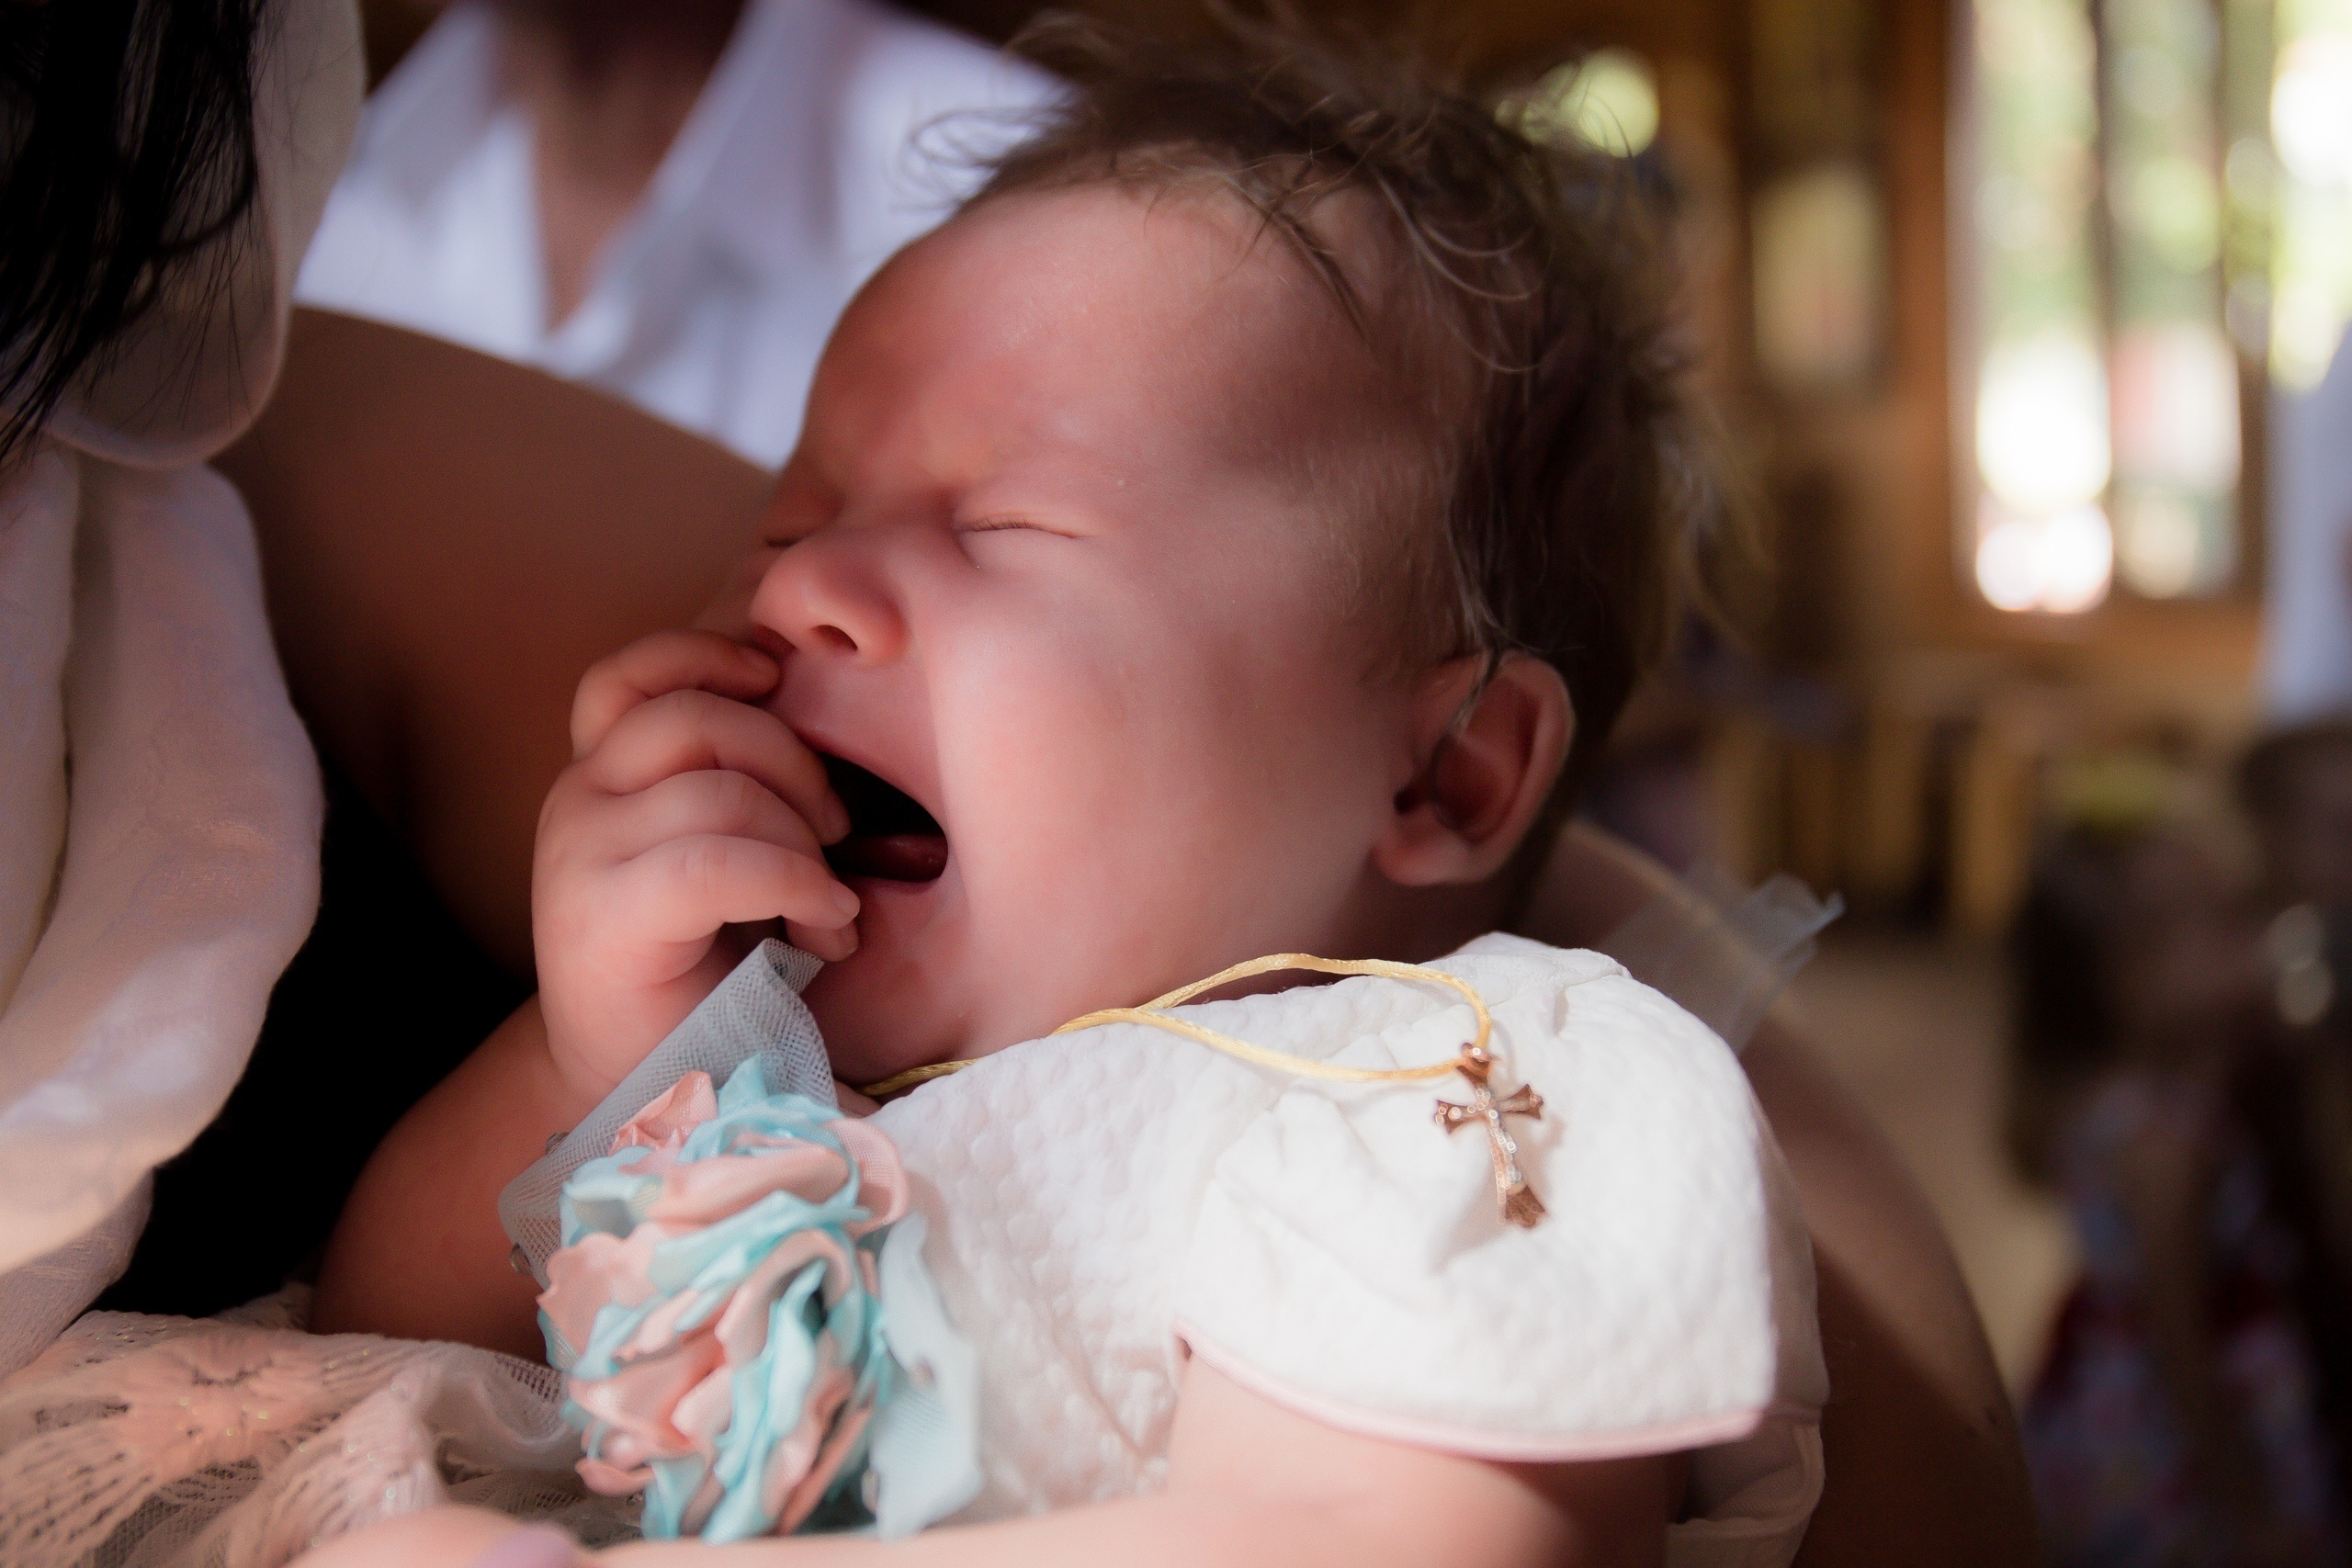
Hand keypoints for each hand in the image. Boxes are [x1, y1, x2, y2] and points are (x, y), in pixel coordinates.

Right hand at [533, 630, 855, 1104]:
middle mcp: (579, 798)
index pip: (636, 674)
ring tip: (829, 915)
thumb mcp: (733, 851)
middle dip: (794, 763)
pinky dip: (793, 887)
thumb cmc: (714, 969)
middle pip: (700, 716)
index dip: (709, 655)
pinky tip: (824, 928)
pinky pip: (716, 863)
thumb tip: (829, 697)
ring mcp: (579, 854)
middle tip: (838, 838)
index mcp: (606, 772)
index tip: (783, 682)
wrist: (650, 1091)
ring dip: (804, 848)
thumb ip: (746, 780)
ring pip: (720, 790)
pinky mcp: (599, 917)